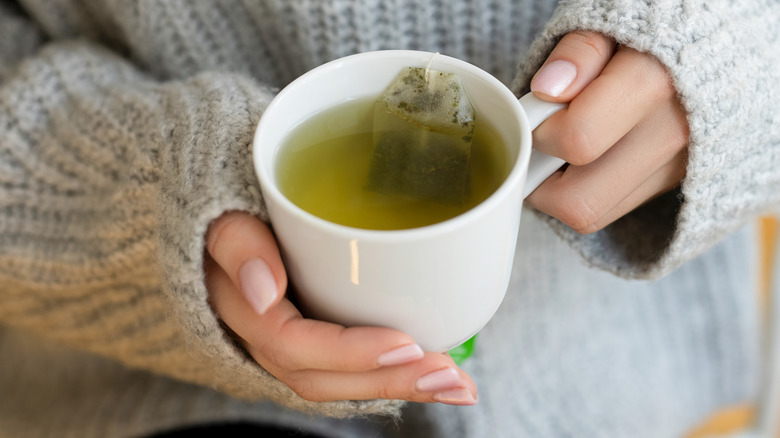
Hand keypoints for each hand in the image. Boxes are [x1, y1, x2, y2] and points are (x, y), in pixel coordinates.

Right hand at [204, 211, 477, 404]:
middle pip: (325, 377)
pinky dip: (396, 375)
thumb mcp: (223, 216)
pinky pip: (353, 369)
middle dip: (390, 380)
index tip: (405, 344)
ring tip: (458, 386)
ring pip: (343, 381)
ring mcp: (293, 344)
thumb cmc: (232, 213)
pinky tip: (437, 375)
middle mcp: (267, 340)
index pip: (292, 345)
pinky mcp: (318, 339)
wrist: (228, 223)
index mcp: (244, 311)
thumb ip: (237, 243)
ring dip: (402, 385)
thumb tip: (265, 292)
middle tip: (451, 375)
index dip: (349, 352)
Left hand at [525, 31, 688, 232]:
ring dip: (561, 190)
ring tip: (563, 149)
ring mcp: (677, 166)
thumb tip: (548, 88)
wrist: (711, 45)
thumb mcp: (610, 23)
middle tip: (538, 148)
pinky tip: (589, 156)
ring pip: (593, 214)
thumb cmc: (649, 32)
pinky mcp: (673, 182)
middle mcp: (671, 134)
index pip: (578, 139)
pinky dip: (587, 190)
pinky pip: (612, 209)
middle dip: (541, 182)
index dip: (540, 132)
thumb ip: (579, 51)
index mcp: (655, 82)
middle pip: (580, 202)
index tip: (537, 114)